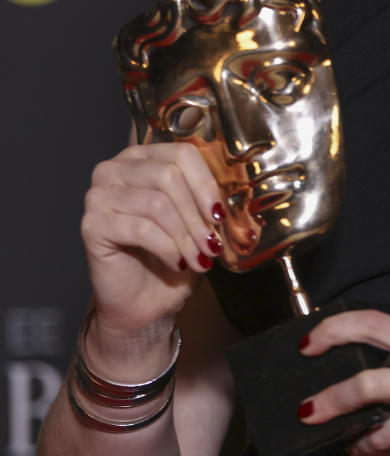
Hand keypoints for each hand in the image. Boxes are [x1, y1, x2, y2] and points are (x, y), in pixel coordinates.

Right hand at [81, 142, 225, 341]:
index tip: (220, 214)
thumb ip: (208, 198)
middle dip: (196, 215)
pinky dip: (166, 248)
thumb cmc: (171, 257)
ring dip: (185, 236)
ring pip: (157, 203)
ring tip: (198, 259)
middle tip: (212, 244)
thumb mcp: (197, 221)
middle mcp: (115, 169)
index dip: (206, 184)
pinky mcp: (91, 225)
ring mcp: (99, 195)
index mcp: (143, 158)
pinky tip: (176, 263)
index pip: (181, 153)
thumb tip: (232, 193)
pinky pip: (140, 229)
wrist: (144, 302)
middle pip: (168, 175)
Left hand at [297, 309, 389, 455]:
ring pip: (379, 430)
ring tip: (343, 440)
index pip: (375, 325)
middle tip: (307, 408)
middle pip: (368, 384)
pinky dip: (378, 453)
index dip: (336, 330)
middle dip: (329, 400)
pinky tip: (368, 452)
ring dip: (352, 439)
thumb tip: (370, 367)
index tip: (311, 342)